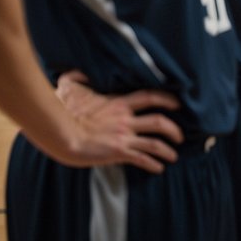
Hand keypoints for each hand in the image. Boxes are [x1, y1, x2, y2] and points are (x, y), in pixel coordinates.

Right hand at [53, 70, 182, 173]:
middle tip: (180, 136)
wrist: (60, 134)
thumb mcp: (69, 88)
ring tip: (173, 156)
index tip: (178, 103)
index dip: (167, 99)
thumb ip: (76, 78)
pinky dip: (153, 164)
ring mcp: (123, 136)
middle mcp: (125, 119)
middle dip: (174, 129)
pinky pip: (142, 159)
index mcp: (118, 103)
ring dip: (167, 150)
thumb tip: (76, 72)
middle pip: (159, 122)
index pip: (150, 97)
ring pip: (155, 143)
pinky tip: (159, 168)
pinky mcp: (118, 152)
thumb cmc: (63, 112)